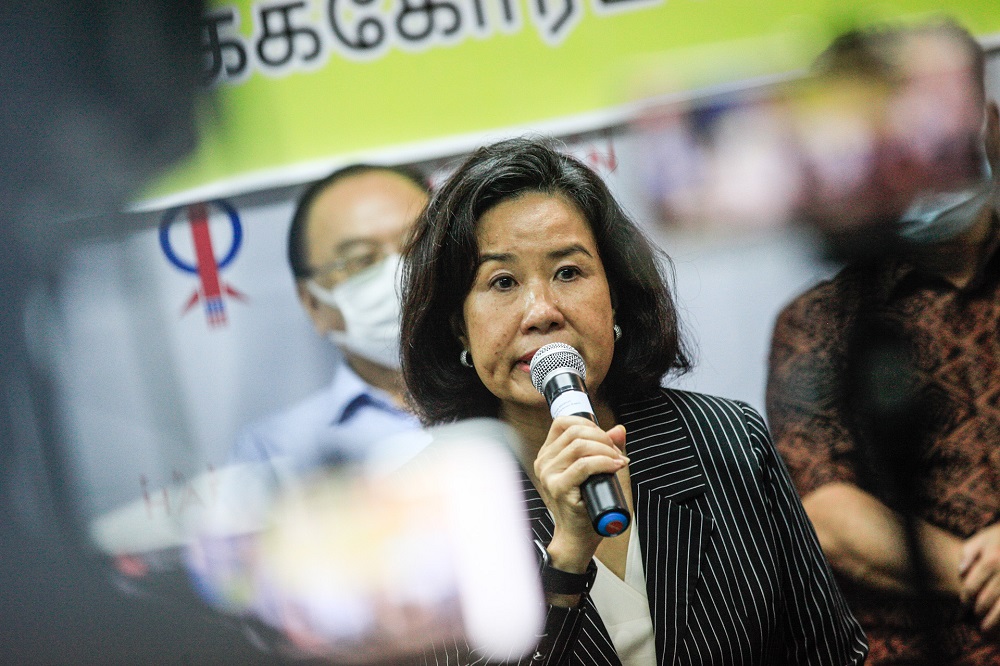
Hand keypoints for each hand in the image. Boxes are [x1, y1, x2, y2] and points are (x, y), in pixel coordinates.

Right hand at [532, 416, 626, 571]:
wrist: (578, 536)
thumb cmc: (587, 505)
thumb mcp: (598, 470)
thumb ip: (607, 448)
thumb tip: (619, 430)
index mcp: (549, 454)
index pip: (564, 422)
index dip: (589, 424)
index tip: (607, 439)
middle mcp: (544, 461)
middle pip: (574, 431)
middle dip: (602, 438)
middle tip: (617, 453)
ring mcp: (549, 474)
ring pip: (580, 446)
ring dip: (606, 450)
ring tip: (618, 462)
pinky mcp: (558, 487)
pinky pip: (583, 465)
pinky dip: (604, 462)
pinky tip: (615, 466)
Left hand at [960, 523, 999, 631]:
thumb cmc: (999, 538)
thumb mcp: (981, 539)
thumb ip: (968, 554)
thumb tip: (961, 572)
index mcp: (991, 560)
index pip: (973, 585)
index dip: (966, 598)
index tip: (964, 604)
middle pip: (987, 598)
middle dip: (978, 610)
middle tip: (974, 616)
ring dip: (993, 621)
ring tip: (985, 628)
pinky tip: (997, 624)